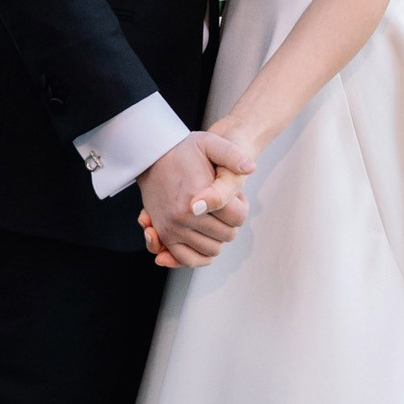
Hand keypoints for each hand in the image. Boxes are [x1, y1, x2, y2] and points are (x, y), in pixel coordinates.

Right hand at [136, 128, 255, 269]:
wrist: (152, 156)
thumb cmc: (183, 150)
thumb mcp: (210, 143)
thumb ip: (233, 155)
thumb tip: (250, 168)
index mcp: (198, 194)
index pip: (239, 217)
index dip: (241, 205)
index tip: (232, 195)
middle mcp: (184, 215)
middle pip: (227, 235)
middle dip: (230, 221)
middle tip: (221, 204)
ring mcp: (173, 228)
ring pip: (212, 250)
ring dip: (217, 237)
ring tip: (211, 217)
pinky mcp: (165, 236)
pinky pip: (187, 260)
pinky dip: (200, 257)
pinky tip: (204, 241)